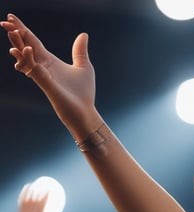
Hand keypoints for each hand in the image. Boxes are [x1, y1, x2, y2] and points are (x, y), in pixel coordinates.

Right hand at [1, 14, 96, 136]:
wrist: (85, 112)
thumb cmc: (83, 92)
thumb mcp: (83, 66)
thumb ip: (80, 50)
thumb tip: (83, 34)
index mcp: (48, 60)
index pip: (32, 41)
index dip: (22, 29)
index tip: (10, 17)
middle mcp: (42, 66)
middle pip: (24, 46)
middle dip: (14, 34)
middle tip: (4, 22)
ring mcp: (42, 75)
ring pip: (25, 57)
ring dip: (17, 45)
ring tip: (12, 32)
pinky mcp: (47, 84)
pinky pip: (34, 70)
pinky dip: (30, 59)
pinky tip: (28, 49)